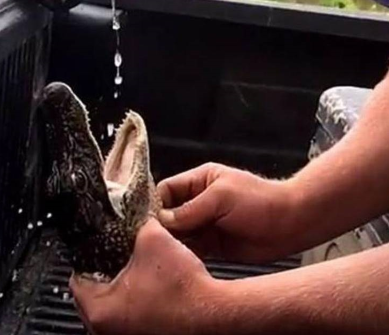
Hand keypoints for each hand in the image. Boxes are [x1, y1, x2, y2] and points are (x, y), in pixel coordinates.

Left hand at [70, 219, 220, 334]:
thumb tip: (134, 218)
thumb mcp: (153, 240)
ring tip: (137, 276)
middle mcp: (106, 331)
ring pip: (113, 310)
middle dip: (106, 276)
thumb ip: (136, 226)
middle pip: (93, 297)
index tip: (98, 251)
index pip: (78, 279)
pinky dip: (137, 307)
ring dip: (122, 293)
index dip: (89, 259)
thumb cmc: (186, 290)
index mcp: (99, 310)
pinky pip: (131, 321)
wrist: (218, 315)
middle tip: (117, 261)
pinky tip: (152, 294)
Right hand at [157, 163, 297, 262]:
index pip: (165, 190)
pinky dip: (184, 255)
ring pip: (177, 234)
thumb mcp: (221, 197)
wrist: (293, 225)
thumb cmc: (261, 202)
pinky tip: (179, 260)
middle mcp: (198, 202)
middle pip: (168, 214)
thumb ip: (190, 209)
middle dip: (160, 226)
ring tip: (164, 251)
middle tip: (153, 239)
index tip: (147, 220)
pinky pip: (191, 250)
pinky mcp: (212, 245)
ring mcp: (205, 224)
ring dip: (172, 242)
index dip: (155, 204)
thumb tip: (162, 220)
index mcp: (199, 181)